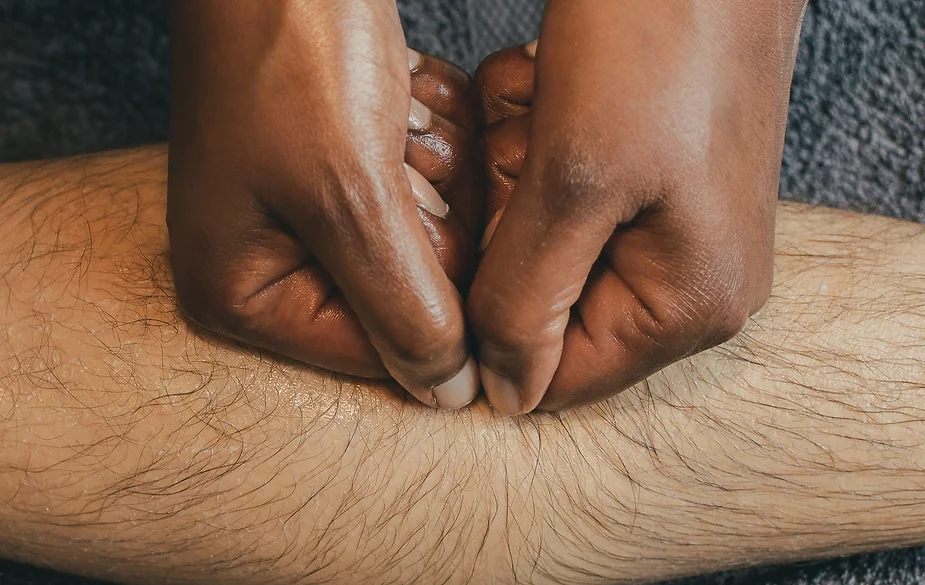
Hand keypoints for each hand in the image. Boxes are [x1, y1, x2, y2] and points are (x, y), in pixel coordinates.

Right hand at [167, 1, 482, 408]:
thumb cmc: (289, 57)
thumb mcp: (349, 199)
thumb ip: (404, 311)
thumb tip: (443, 394)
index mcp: (245, 292)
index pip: (377, 350)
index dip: (431, 296)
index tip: (424, 215)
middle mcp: (278, 260)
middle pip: (411, 292)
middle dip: (425, 215)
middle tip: (390, 151)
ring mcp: (318, 209)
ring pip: (432, 235)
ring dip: (433, 169)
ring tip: (388, 114)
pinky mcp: (353, 164)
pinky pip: (431, 184)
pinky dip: (432, 137)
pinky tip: (400, 96)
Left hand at [470, 0, 806, 412]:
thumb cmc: (662, 39)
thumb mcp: (576, 180)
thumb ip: (528, 301)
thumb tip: (505, 394)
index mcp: (687, 305)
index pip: (556, 376)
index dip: (489, 321)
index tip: (474, 234)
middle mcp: (688, 280)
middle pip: (546, 304)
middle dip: (511, 222)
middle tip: (524, 144)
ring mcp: (669, 227)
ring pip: (543, 242)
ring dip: (520, 170)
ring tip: (544, 105)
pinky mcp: (646, 178)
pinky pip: (560, 192)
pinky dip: (536, 140)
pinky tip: (552, 88)